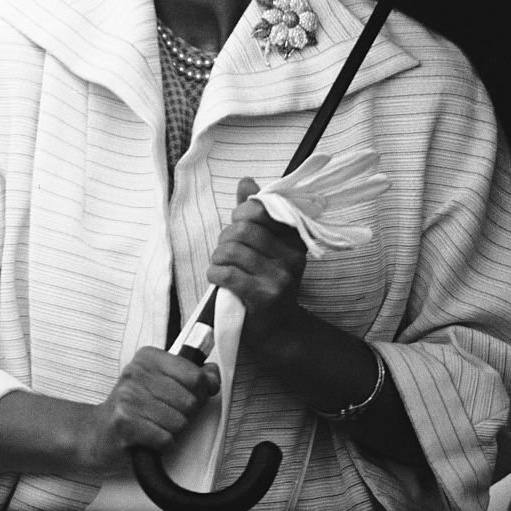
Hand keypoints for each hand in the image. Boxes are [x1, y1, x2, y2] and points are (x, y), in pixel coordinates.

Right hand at [79, 346, 220, 475]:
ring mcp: (128, 397)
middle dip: (185, 415)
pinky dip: (161, 444)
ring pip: (179, 422)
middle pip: (190, 402)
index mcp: (147, 358)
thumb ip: (190, 376)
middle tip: (165, 415)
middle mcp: (136, 373)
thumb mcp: (160, 384)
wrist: (95, 433)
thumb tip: (213, 375)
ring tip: (153, 426)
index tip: (188, 396)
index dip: (200, 392)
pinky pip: (165, 439)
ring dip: (171, 431)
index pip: (195, 375)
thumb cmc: (131, 408)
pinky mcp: (124, 423)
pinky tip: (147, 438)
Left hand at [206, 177, 306, 342]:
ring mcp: (280, 277)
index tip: (237, 224)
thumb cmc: (266, 280)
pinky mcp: (264, 296)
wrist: (278, 329)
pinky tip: (219, 279)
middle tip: (225, 251)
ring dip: (218, 258)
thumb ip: (255, 212)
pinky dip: (215, 274)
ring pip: (231, 251)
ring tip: (222, 266)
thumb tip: (246, 181)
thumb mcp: (266, 244)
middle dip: (224, 238)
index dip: (241, 213)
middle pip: (242, 230)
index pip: (261, 208)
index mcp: (294, 238)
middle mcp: (292, 256)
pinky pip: (227, 274)